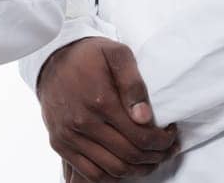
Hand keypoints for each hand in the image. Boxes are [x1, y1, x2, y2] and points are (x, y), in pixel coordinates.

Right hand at [36, 38, 178, 180]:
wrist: (51, 59)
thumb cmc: (89, 56)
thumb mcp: (117, 54)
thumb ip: (133, 83)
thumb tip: (144, 117)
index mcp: (100, 100)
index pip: (141, 136)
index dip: (162, 142)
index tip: (171, 136)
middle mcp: (82, 122)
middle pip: (129, 156)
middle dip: (155, 157)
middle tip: (167, 150)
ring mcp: (69, 136)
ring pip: (113, 170)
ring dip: (137, 170)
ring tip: (150, 160)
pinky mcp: (59, 144)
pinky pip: (90, 174)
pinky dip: (112, 177)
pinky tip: (125, 166)